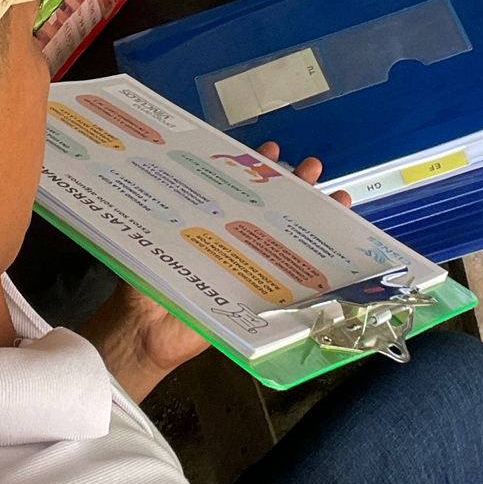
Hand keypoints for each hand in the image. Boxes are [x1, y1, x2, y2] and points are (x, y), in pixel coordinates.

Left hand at [79, 143, 351, 400]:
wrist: (149, 332)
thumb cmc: (146, 285)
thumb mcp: (156, 241)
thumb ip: (170, 219)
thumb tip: (171, 181)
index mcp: (210, 222)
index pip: (239, 188)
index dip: (257, 169)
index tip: (272, 151)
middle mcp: (233, 241)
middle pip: (272, 208)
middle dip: (297, 185)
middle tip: (313, 169)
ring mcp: (250, 269)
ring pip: (288, 238)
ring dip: (315, 217)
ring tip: (336, 199)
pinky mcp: (261, 299)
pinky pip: (293, 282)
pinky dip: (317, 265)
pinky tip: (334, 251)